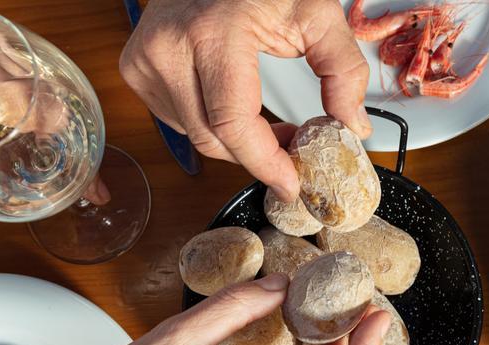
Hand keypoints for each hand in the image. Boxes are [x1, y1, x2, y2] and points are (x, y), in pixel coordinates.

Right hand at [119, 0, 371, 200]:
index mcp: (212, 34)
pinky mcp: (136, 68)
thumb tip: (352, 126)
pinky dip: (210, 123)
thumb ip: (343, 70)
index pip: (233, 124)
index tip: (291, 183)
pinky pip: (178, 120)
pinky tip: (231, 102)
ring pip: (194, 136)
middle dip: (256, 156)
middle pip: (213, 140)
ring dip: (234, 141)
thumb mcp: (315, 13)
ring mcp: (146, 60)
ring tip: (266, 120)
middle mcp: (169, 48)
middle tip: (290, 147)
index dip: (264, 163)